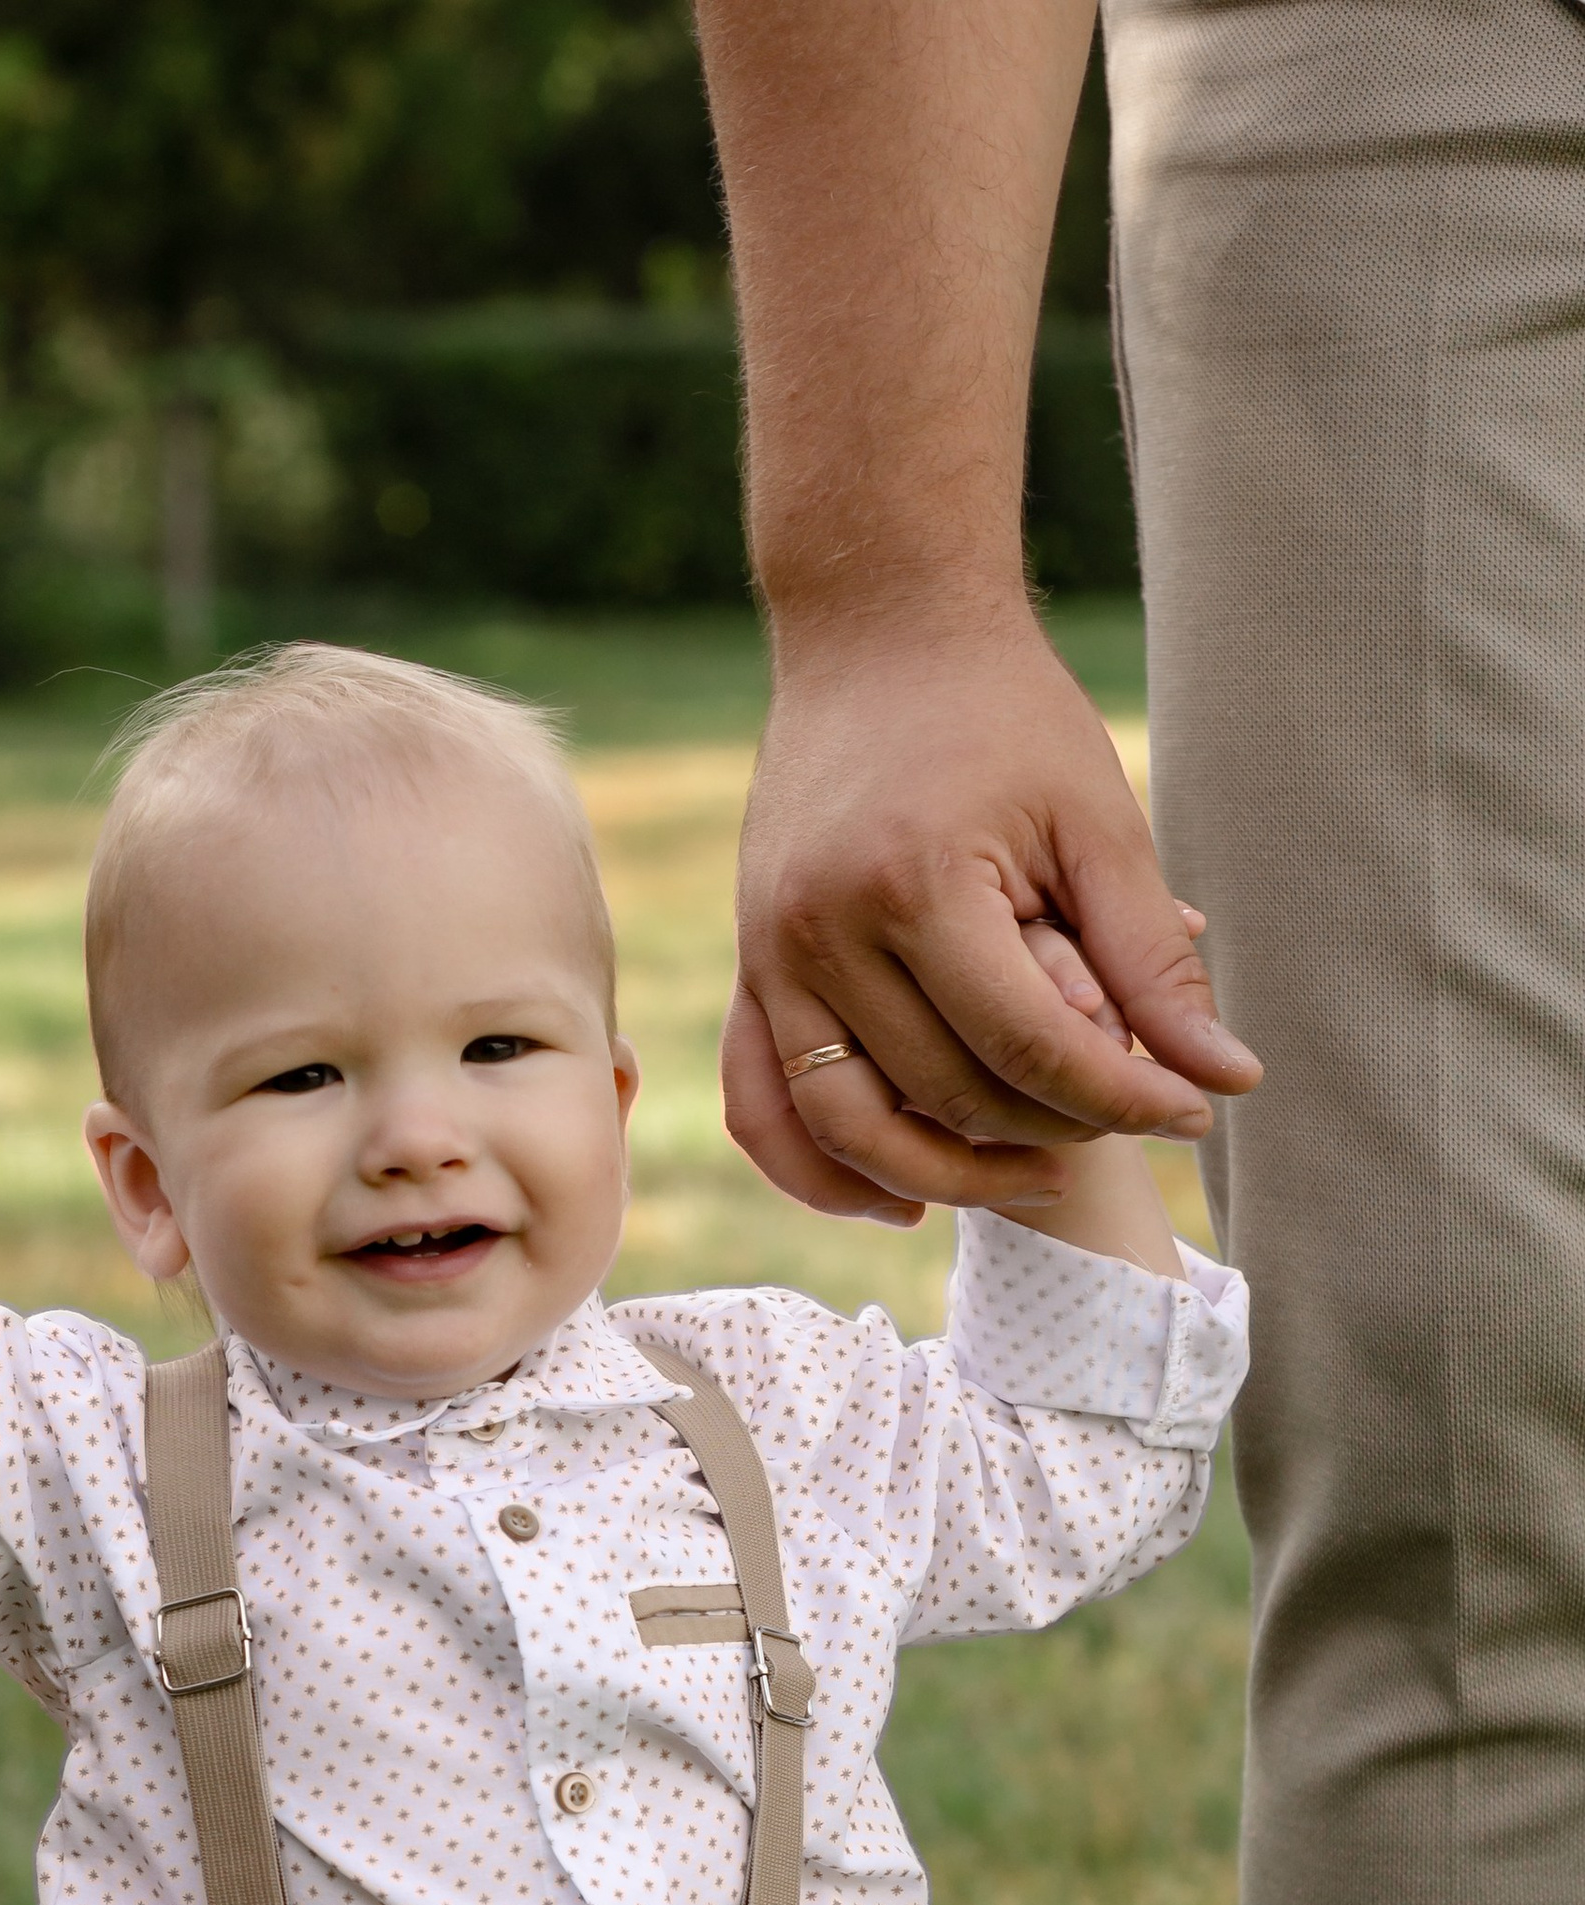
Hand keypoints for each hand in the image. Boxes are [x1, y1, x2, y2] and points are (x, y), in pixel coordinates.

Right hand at [723, 612, 1259, 1223]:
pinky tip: (905, 1199)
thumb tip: (1227, 1082)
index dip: (1123, 1099)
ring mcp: (771, 960)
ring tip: (1031, 1176)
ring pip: (848, 1130)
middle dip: (1053, 1129)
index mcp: (918, 885)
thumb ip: (1153, 960)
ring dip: (945, 1176)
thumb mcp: (1097, 820)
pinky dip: (822, 1174)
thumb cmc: (1004, 717)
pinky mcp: (750, 972)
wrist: (877, 634)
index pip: (1032, 1047)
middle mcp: (825, 934)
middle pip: (949, 1096)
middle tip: (1123, 1122)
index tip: (1192, 1118)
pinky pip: (761, 1113)